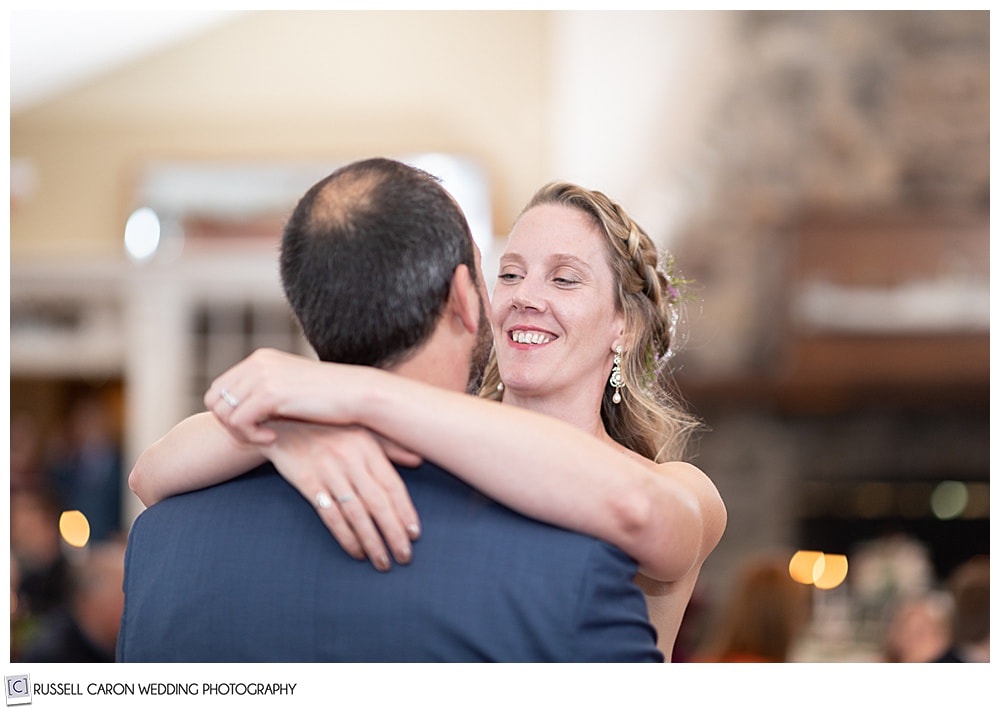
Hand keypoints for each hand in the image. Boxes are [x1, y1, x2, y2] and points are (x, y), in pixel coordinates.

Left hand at [205, 348, 361, 444]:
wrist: (358, 395)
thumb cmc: (331, 399)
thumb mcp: (292, 390)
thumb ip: (266, 394)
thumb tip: (238, 413)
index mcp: (260, 359)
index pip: (219, 389)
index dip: (229, 414)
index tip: (256, 427)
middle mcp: (257, 362)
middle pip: (214, 400)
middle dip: (230, 424)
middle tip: (257, 436)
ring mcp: (262, 375)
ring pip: (223, 412)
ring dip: (241, 433)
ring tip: (267, 437)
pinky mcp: (269, 392)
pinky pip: (238, 422)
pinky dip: (251, 436)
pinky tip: (273, 438)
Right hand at [264, 420, 421, 571]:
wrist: (282, 421)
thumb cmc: (329, 429)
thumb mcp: (361, 430)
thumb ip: (390, 447)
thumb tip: (419, 460)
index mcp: (367, 446)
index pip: (392, 485)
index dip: (405, 511)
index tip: (414, 534)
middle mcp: (350, 458)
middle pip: (377, 503)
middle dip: (393, 533)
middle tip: (404, 557)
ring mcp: (328, 471)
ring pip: (355, 513)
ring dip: (371, 541)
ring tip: (382, 562)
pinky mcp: (307, 482)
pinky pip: (330, 515)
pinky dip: (345, 536)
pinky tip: (356, 551)